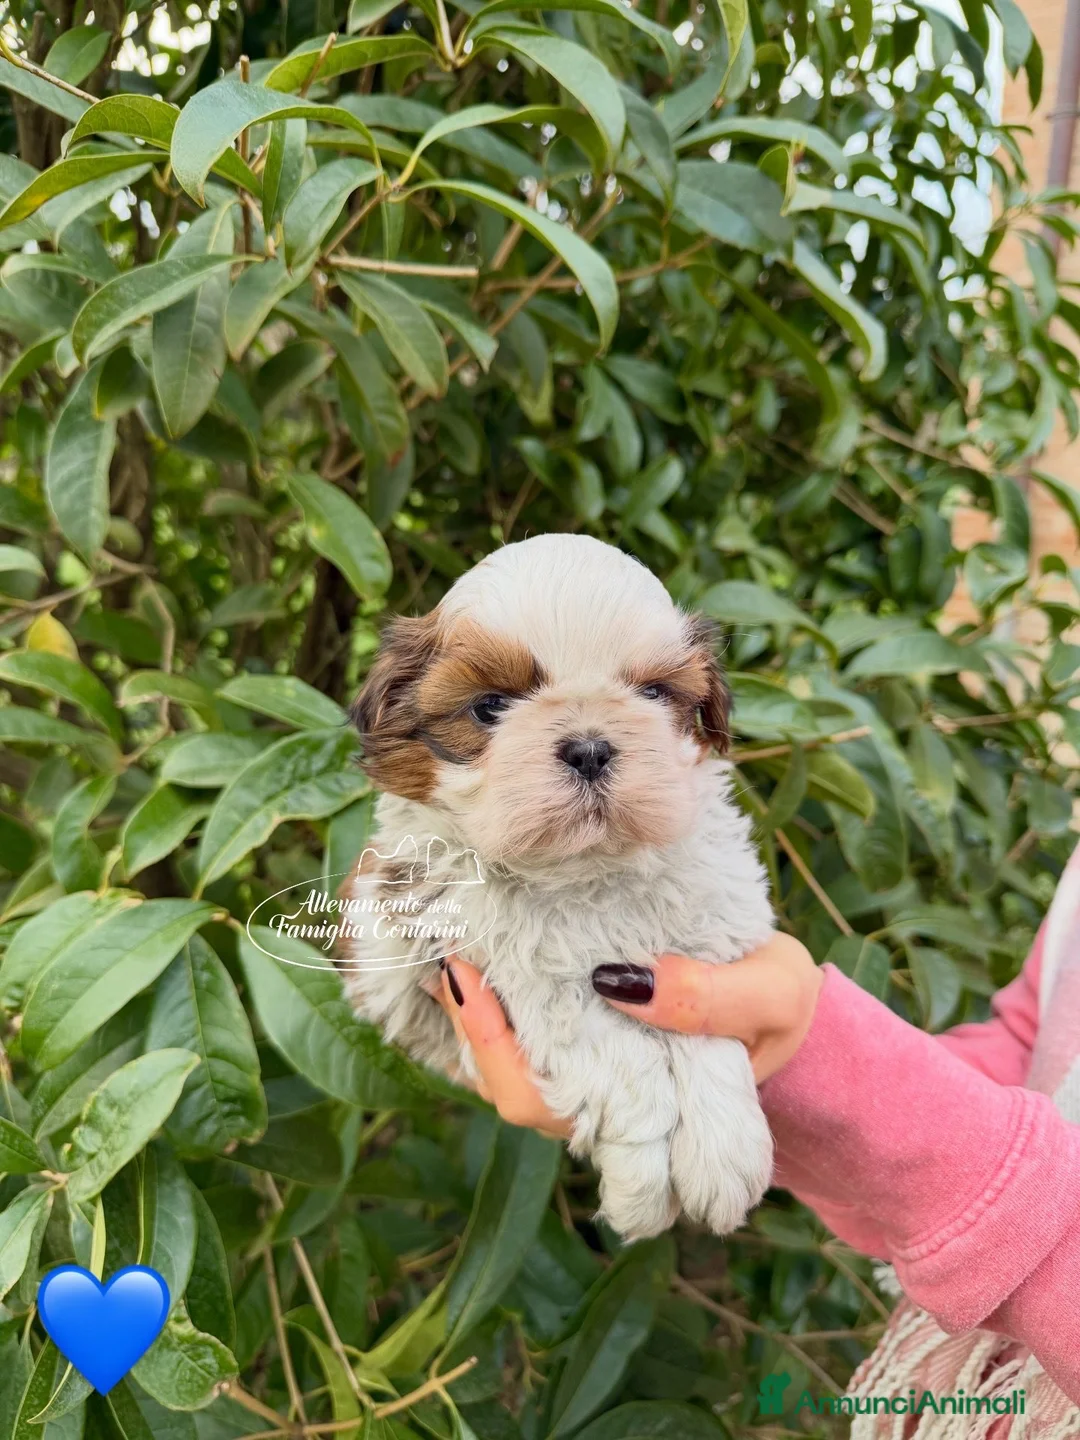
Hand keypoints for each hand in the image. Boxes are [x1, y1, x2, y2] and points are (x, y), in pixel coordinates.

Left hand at [433, 933, 822, 1137]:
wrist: (786, 1009)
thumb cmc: (777, 1010)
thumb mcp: (772, 996)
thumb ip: (712, 999)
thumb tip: (625, 984)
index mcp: (637, 1110)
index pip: (538, 1099)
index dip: (490, 1045)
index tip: (465, 975)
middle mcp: (599, 1103)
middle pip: (505, 1084)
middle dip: (467, 1020)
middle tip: (449, 945)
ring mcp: (589, 1073)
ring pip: (506, 1059)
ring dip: (476, 1002)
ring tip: (456, 932)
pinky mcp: (587, 1036)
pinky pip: (525, 1027)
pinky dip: (499, 989)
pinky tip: (486, 938)